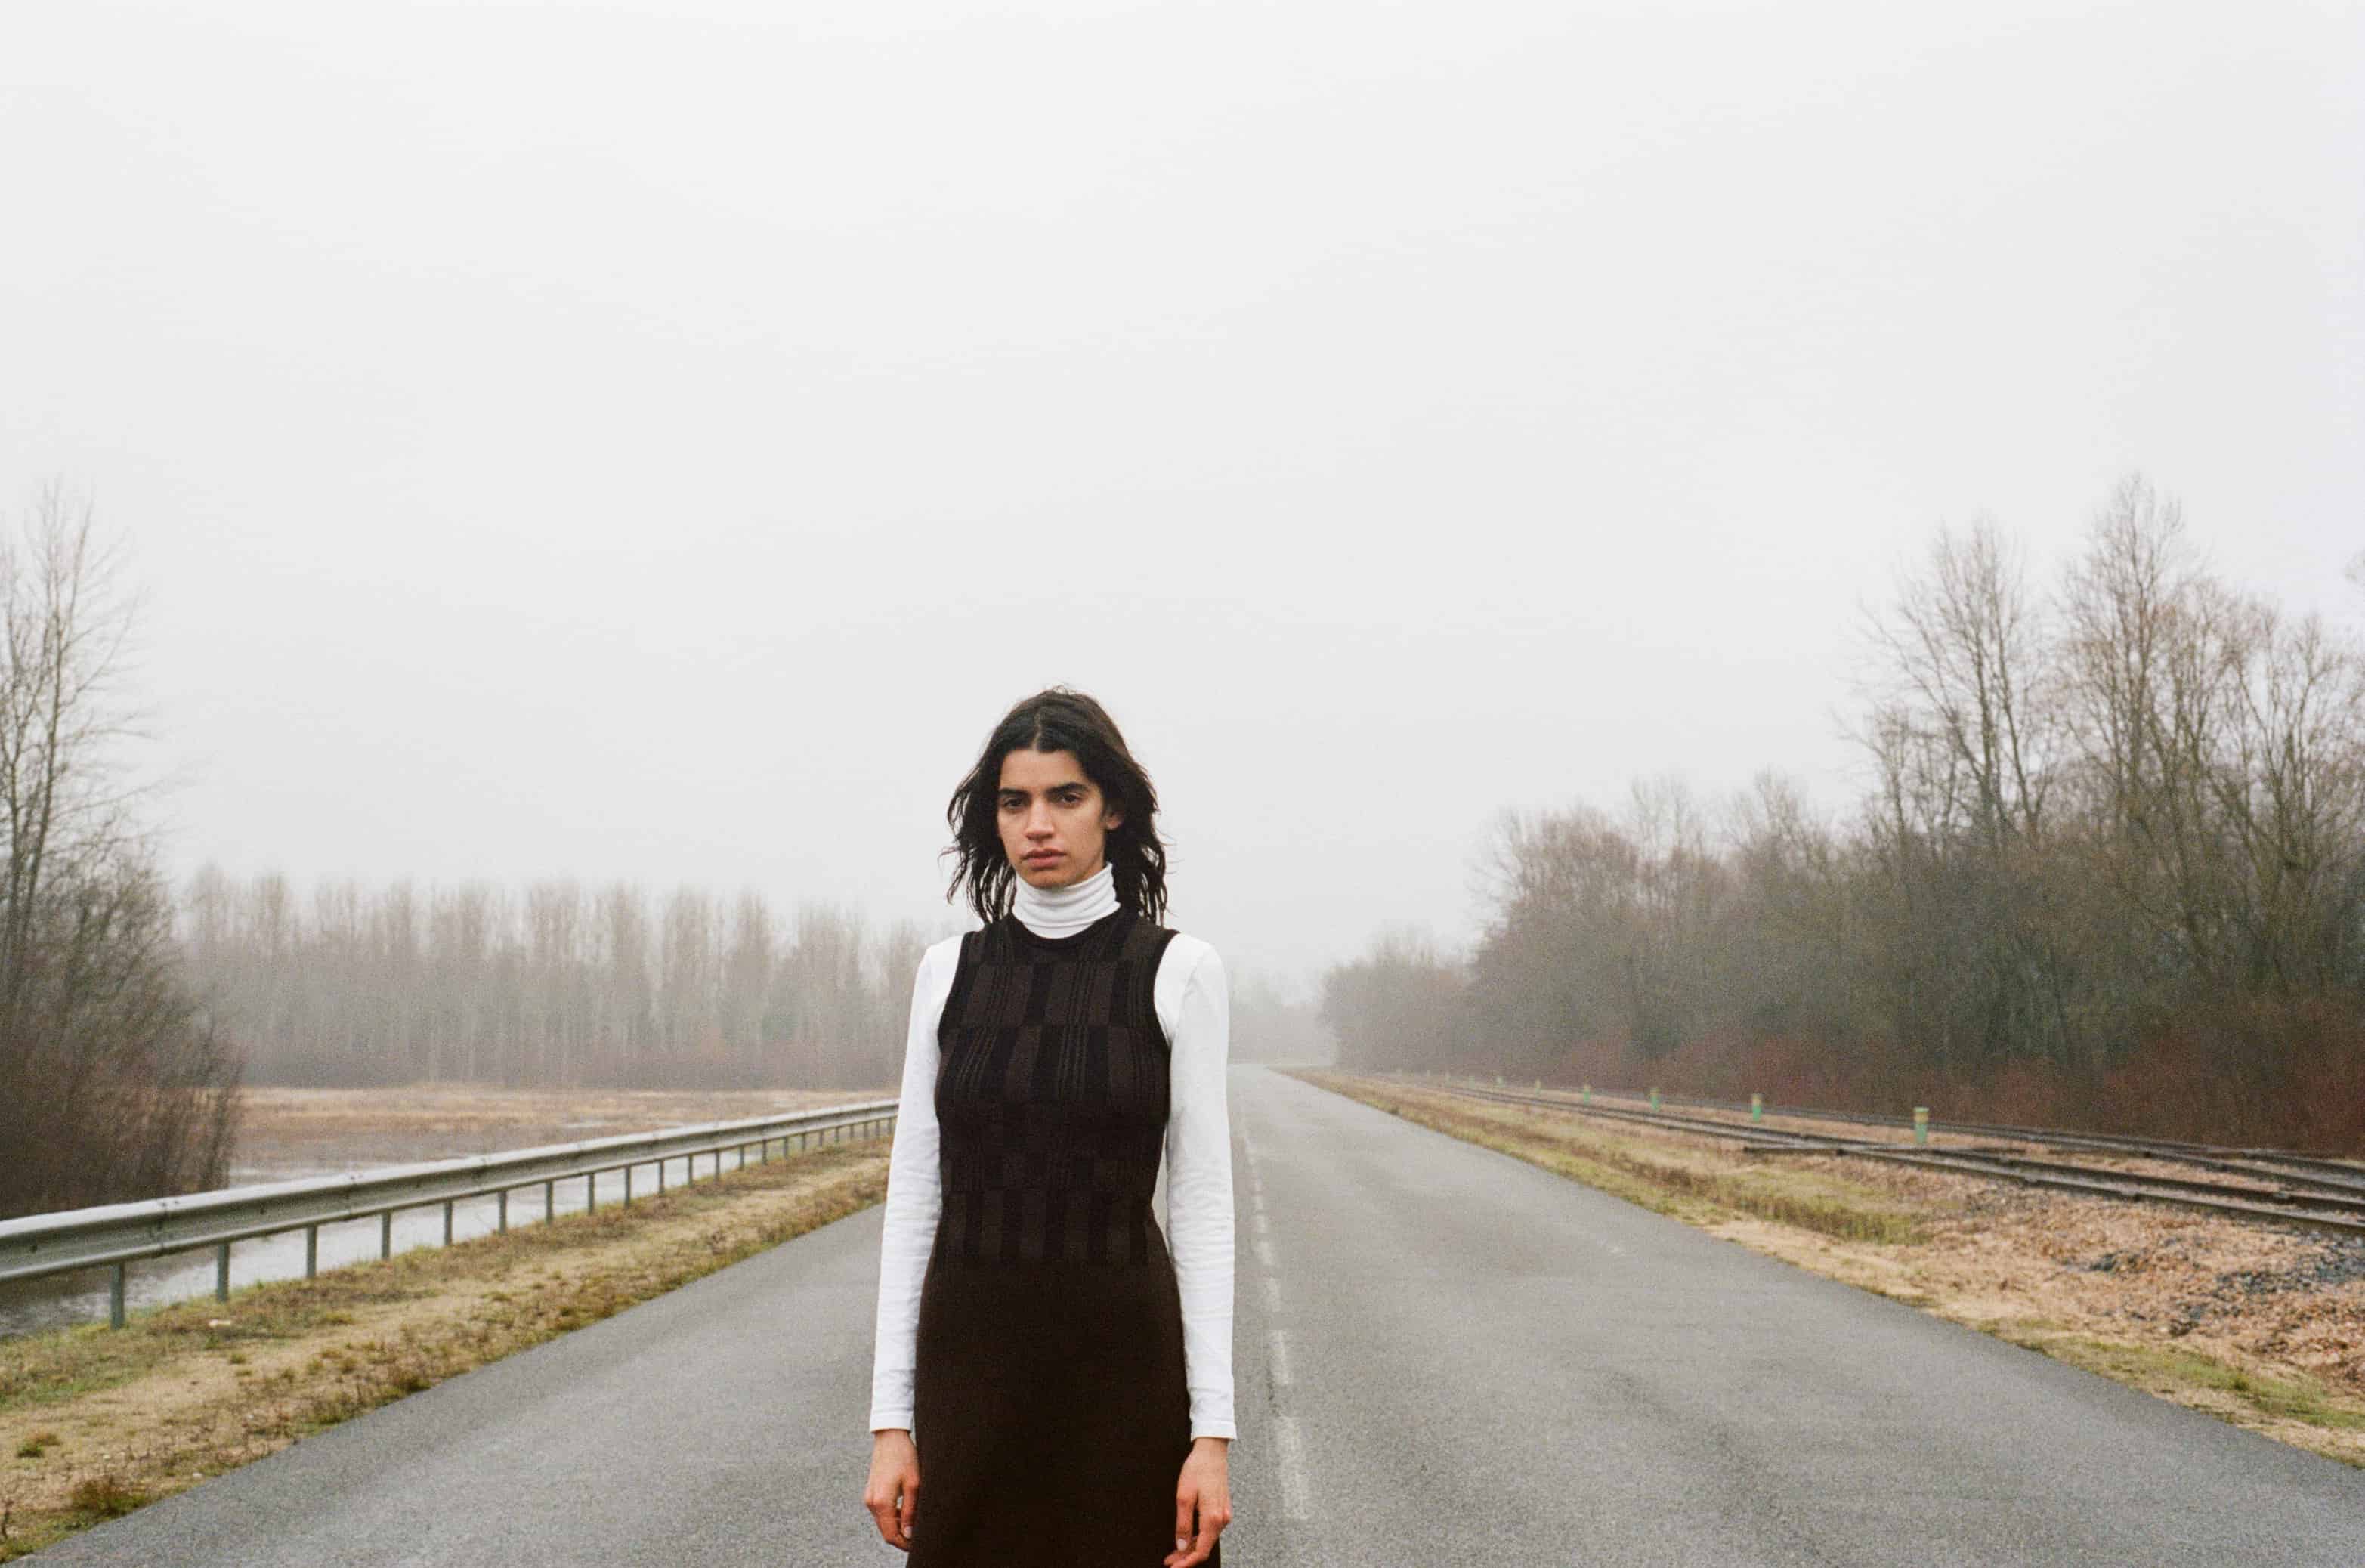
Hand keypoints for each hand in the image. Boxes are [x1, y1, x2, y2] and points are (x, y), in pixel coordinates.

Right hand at [864, 1429, 919, 1550]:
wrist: (890, 1437)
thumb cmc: (904, 1457)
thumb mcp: (914, 1484)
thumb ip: (911, 1511)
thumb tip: (909, 1534)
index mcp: (881, 1502)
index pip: (891, 1535)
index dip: (904, 1543)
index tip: (918, 1544)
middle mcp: (871, 1503)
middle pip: (886, 1531)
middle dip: (902, 1537)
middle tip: (919, 1535)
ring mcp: (869, 1498)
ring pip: (883, 1523)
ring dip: (897, 1527)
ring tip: (915, 1522)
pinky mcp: (871, 1493)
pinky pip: (881, 1513)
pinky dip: (892, 1517)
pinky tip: (905, 1511)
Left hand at [1165, 1435, 1231, 1566]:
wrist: (1212, 1450)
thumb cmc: (1198, 1469)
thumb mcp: (1184, 1497)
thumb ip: (1182, 1524)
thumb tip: (1180, 1545)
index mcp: (1212, 1517)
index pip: (1201, 1551)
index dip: (1187, 1562)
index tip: (1174, 1567)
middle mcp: (1222, 1519)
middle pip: (1204, 1547)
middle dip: (1186, 1557)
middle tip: (1170, 1560)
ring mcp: (1223, 1514)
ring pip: (1207, 1539)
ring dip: (1191, 1547)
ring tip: (1174, 1552)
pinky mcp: (1222, 1508)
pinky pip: (1210, 1529)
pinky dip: (1197, 1537)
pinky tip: (1186, 1538)